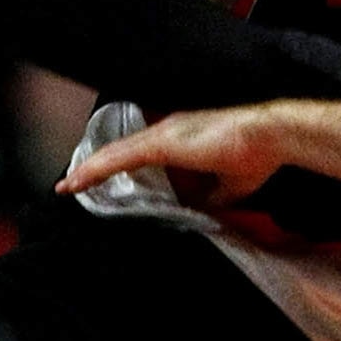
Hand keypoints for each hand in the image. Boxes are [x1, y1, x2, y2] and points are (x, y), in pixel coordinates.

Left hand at [57, 103, 291, 204]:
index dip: (116, 167)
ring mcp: (163, 134)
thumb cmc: (257, 155)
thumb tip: (192, 209)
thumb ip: (205, 197)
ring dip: (90, 171)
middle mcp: (167, 131)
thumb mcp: (226, 187)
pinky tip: (77, 181)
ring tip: (68, 187)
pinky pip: (120, 157)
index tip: (98, 182)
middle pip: (121, 152)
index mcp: (181, 140)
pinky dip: (97, 170)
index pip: (139, 155)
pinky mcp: (163, 142)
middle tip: (73, 186)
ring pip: (115, 154)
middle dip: (97, 169)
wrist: (272, 136)